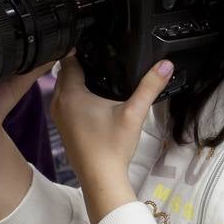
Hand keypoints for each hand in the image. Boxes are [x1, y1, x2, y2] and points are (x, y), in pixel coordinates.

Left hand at [51, 58, 172, 202]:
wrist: (100, 179)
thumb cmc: (111, 148)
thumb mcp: (134, 113)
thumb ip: (150, 86)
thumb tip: (165, 65)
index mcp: (71, 95)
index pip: (69, 60)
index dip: (81, 49)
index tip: (96, 44)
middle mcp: (59, 103)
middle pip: (65, 72)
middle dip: (81, 64)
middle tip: (101, 56)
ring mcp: (58, 117)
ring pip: (64, 88)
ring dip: (77, 81)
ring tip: (98, 74)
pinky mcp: (63, 128)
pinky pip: (65, 102)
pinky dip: (76, 96)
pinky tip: (94, 99)